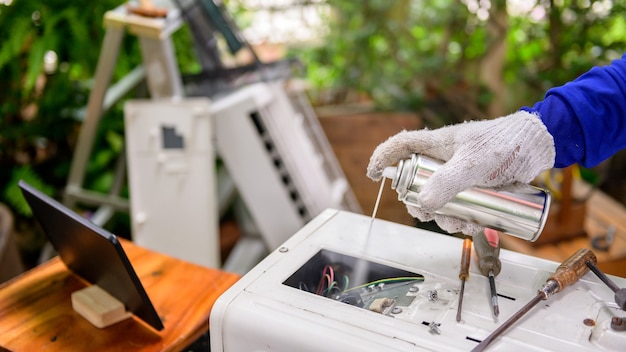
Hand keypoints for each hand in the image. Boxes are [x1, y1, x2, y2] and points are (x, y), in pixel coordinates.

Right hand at [367, 111, 554, 234]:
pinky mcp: (473, 187)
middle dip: (421, 205)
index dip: (383, 158)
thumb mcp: (474, 164)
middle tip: (431, 216)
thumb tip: (422, 205)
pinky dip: (461, 219)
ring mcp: (457, 175)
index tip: (372, 175)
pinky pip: (458, 206)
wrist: (539, 147)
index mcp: (436, 145)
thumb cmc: (504, 144)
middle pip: (416, 184)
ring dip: (445, 218)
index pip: (401, 146)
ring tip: (464, 225)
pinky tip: (475, 226)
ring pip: (438, 201)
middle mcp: (442, 160)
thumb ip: (448, 182)